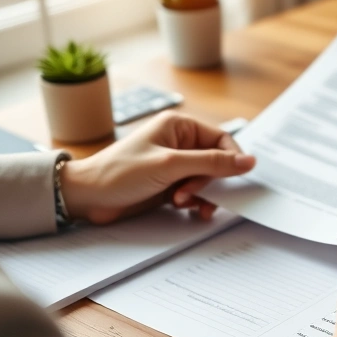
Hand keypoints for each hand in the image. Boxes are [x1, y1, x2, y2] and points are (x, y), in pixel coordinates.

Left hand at [60, 112, 254, 224]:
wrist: (88, 197)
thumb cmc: (120, 173)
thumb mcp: (170, 165)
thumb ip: (212, 163)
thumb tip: (249, 161)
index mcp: (179, 127)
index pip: (222, 139)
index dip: (232, 159)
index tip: (236, 177)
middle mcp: (179, 143)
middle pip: (216, 163)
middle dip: (208, 181)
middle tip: (190, 194)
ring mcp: (174, 165)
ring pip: (207, 180)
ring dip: (200, 194)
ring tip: (181, 202)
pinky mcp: (169, 184)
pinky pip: (196, 193)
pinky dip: (194, 203)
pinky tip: (184, 209)